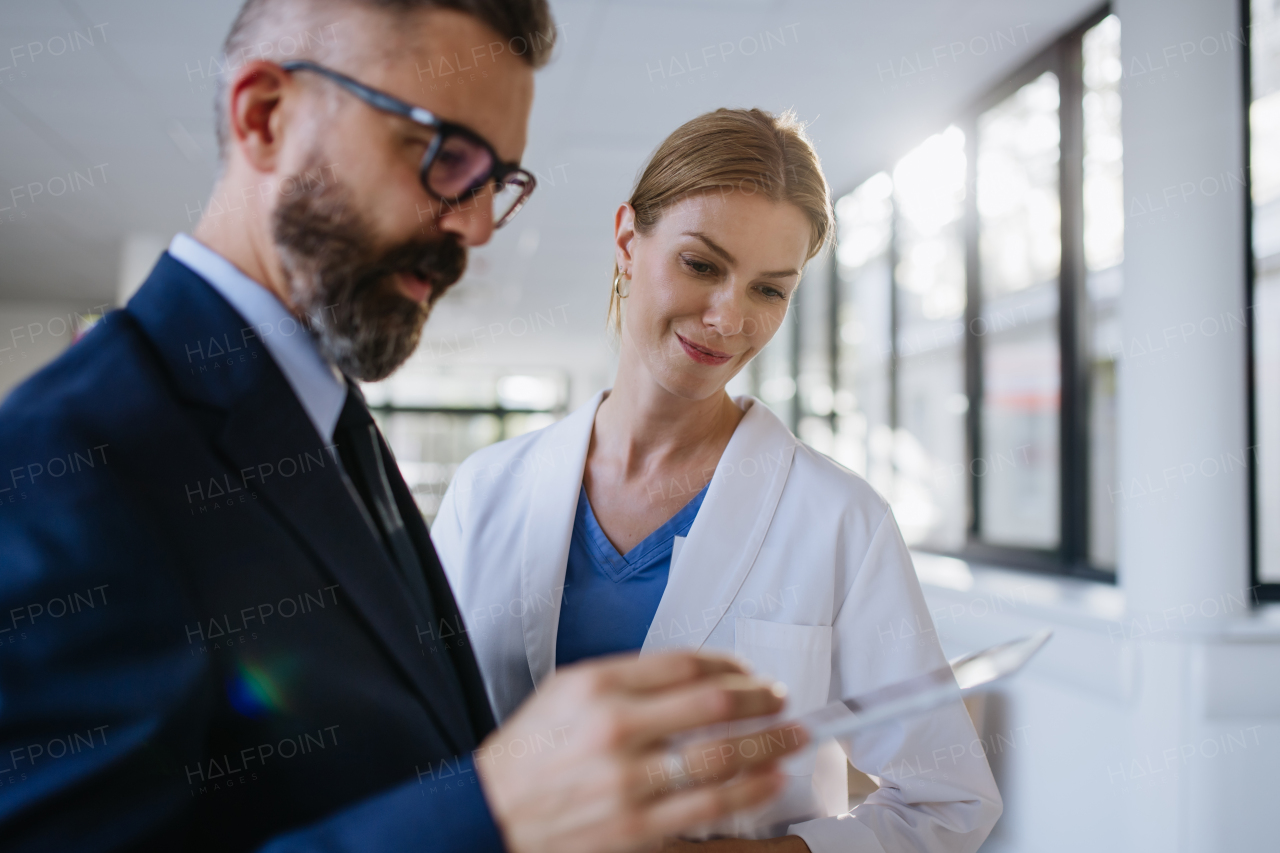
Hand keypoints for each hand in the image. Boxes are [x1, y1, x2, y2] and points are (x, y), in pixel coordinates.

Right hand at [475, 651, 808, 852]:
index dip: (732, 666)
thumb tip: (701, 677)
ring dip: (769, 744)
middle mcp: (614, 728)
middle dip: (762, 700)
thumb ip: (629, 679)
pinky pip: (709, 809)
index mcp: (596, 686)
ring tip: (794, 738)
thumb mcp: (566, 692)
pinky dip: (749, 792)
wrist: (490, 817)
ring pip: (721, 757)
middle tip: (783, 700)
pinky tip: (770, 780)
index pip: (687, 664)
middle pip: (714, 704)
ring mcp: (627, 782)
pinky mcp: (636, 829)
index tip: (751, 673)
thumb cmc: (531, 752)